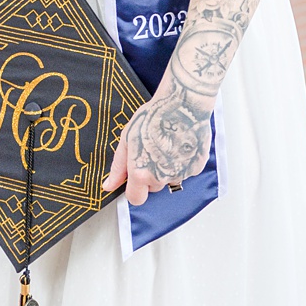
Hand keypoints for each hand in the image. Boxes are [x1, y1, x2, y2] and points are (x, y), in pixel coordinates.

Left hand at [105, 87, 212, 204]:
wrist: (183, 106)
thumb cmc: (153, 118)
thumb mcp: (127, 139)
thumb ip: (118, 167)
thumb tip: (109, 185)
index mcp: (141, 172)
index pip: (135, 198)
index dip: (134, 189)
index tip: (134, 180)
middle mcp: (162, 177)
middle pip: (153, 187)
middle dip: (150, 174)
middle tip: (151, 150)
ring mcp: (181, 174)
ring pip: (169, 179)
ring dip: (167, 168)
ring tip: (167, 143)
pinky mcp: (196, 168)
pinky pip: (185, 171)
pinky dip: (182, 162)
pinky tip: (179, 143)